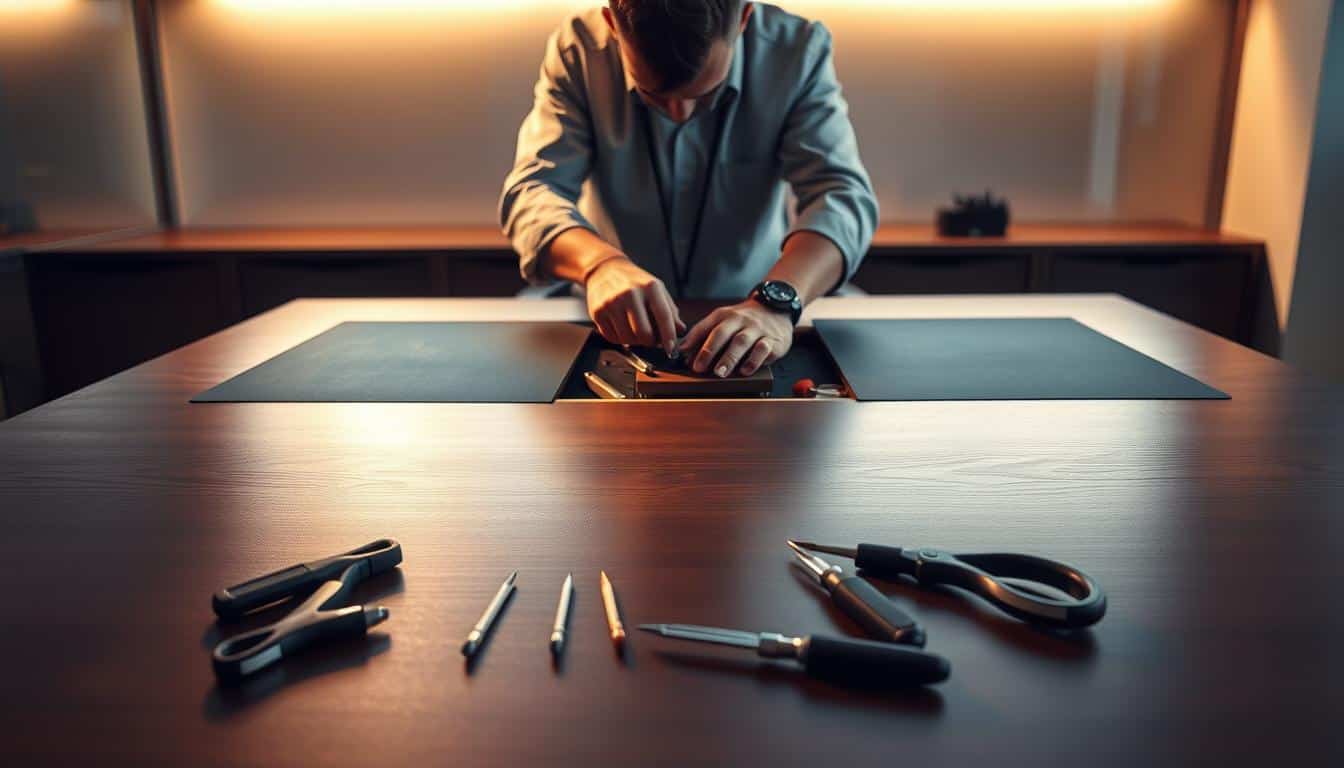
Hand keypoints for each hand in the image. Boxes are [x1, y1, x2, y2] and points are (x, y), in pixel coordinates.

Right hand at [584, 256, 684, 350]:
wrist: (604, 270)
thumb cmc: (635, 282)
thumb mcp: (656, 289)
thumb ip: (670, 310)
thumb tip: (680, 330)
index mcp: (649, 287)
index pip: (663, 316)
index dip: (669, 336)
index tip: (671, 349)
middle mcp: (630, 294)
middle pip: (643, 333)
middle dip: (649, 342)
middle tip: (650, 338)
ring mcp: (611, 303)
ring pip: (627, 338)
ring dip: (634, 341)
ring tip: (634, 330)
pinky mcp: (597, 312)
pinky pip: (612, 337)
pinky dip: (619, 338)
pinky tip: (621, 327)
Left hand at [677, 301, 793, 377]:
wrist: (776, 309)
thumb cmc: (745, 321)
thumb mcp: (724, 321)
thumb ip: (705, 334)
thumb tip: (683, 350)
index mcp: (725, 315)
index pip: (706, 326)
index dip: (693, 340)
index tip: (682, 353)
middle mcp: (740, 320)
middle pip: (722, 333)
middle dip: (709, 351)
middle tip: (699, 367)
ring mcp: (757, 329)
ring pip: (741, 341)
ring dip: (729, 358)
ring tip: (719, 373)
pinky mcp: (773, 340)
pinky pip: (763, 349)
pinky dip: (753, 361)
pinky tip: (745, 371)